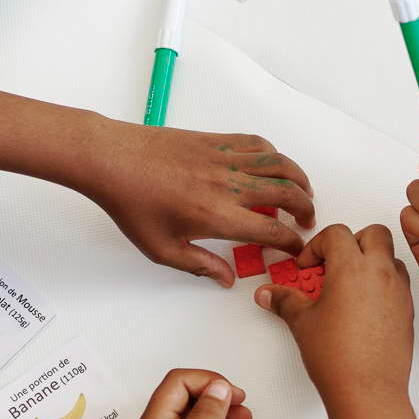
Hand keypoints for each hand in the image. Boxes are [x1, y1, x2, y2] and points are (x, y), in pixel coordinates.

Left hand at [89, 123, 315, 286]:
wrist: (112, 160)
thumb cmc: (131, 203)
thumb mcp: (162, 249)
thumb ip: (199, 265)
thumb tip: (226, 278)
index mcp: (218, 216)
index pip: (272, 230)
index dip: (291, 242)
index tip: (296, 248)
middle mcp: (228, 185)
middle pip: (286, 194)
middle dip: (305, 209)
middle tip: (306, 221)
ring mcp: (224, 158)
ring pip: (279, 164)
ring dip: (299, 178)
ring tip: (304, 191)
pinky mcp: (215, 140)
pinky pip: (257, 144)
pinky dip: (274, 154)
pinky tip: (274, 165)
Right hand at [255, 224, 416, 418]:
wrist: (368, 392)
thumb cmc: (339, 358)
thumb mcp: (302, 323)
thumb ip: (285, 301)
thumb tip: (270, 294)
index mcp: (352, 268)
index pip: (337, 234)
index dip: (317, 246)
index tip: (307, 266)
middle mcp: (381, 274)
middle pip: (374, 233)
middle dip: (352, 241)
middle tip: (333, 263)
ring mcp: (398, 292)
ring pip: (391, 257)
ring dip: (371, 261)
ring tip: (348, 285)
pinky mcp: (407, 311)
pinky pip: (399, 283)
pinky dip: (383, 283)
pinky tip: (362, 306)